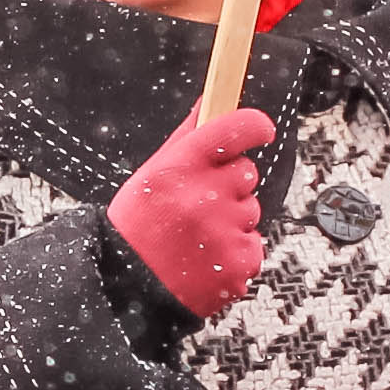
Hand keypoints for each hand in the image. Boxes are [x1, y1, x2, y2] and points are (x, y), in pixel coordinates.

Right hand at [108, 105, 276, 319]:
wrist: (128, 289)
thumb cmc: (138, 227)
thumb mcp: (151, 174)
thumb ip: (187, 137)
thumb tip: (210, 100)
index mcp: (180, 168)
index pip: (236, 128)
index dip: (255, 125)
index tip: (261, 129)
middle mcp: (204, 196)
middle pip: (246, 172)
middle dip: (229, 185)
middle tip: (199, 204)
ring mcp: (225, 231)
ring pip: (250, 210)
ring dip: (232, 221)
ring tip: (198, 237)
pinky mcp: (240, 262)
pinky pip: (254, 245)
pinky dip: (236, 252)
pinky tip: (207, 258)